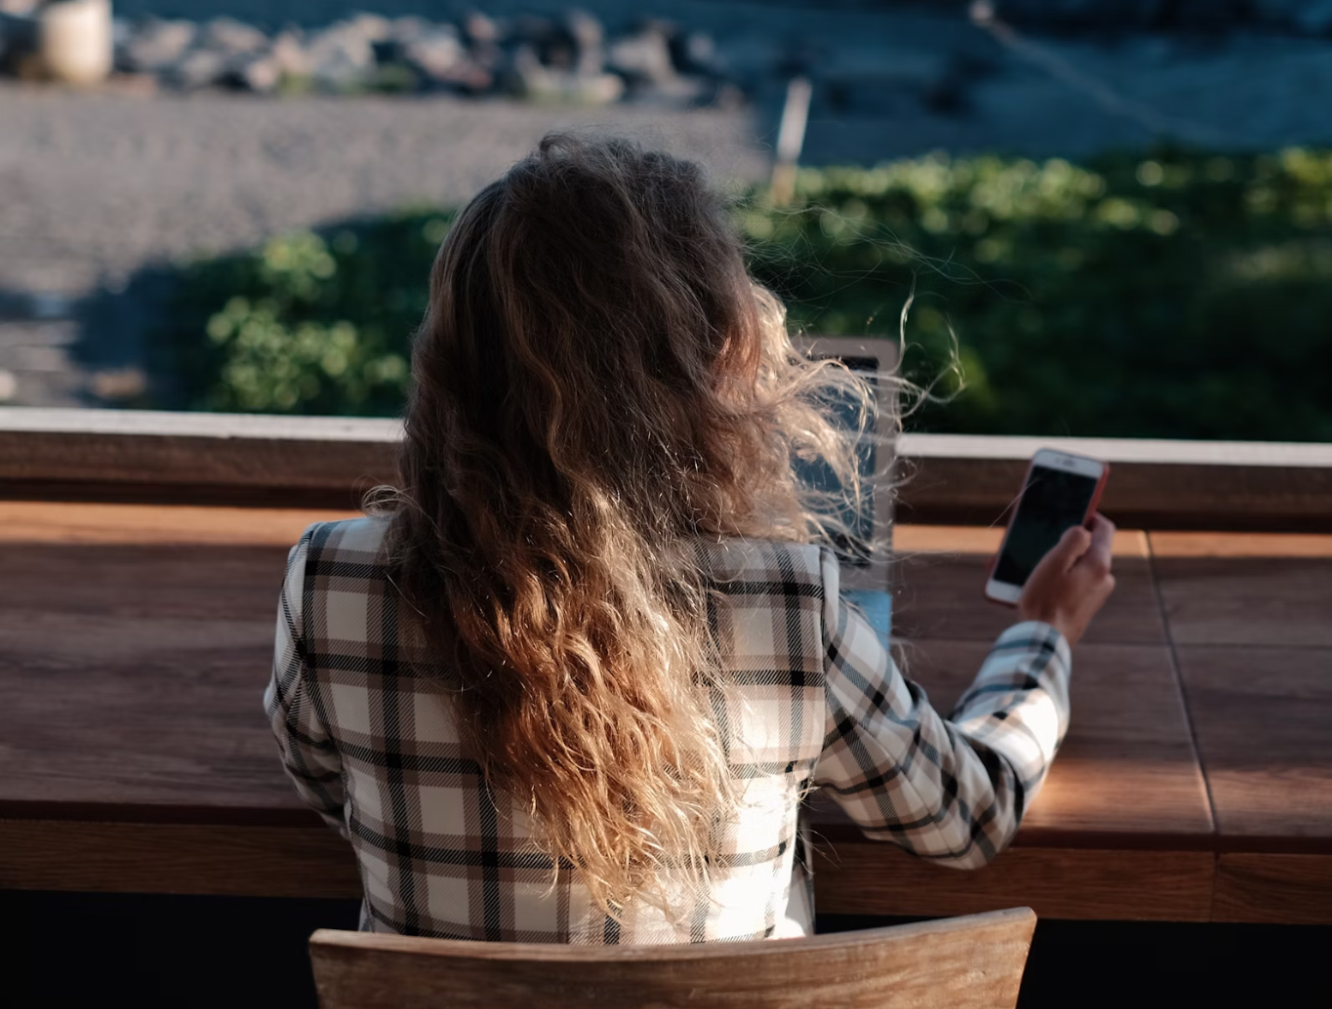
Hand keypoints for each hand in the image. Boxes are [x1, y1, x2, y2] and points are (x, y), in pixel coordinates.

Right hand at [1018, 513, 1116, 646]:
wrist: (1043, 642)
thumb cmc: (1045, 601)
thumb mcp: (1054, 562)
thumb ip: (1073, 540)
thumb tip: (1082, 530)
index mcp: (1099, 565)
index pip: (1104, 529)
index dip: (1088, 515)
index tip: (1071, 510)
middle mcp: (1104, 579)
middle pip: (1088, 549)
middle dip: (1066, 543)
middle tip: (1042, 542)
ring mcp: (1095, 596)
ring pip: (1078, 568)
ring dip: (1057, 563)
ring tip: (1030, 566)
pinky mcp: (1084, 608)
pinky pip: (1072, 584)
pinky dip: (1056, 580)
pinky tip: (1034, 585)